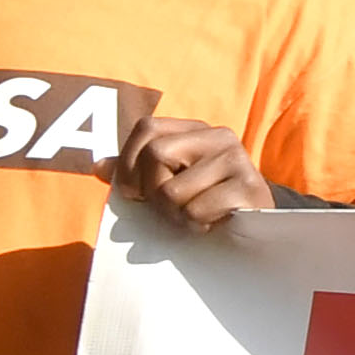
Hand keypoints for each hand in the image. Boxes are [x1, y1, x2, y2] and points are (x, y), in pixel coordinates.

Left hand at [118, 114, 271, 232]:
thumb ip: (136, 172)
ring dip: (174, 215)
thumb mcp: (168, 182)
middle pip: (155, 154)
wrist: (256, 226)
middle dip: (152, 193)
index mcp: (196, 130)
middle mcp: (219, 136)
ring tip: (193, 216)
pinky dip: (195, 225)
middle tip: (169, 208)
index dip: (128, 162)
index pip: (147, 127)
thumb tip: (98, 166)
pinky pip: (196, 210)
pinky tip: (210, 222)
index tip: (135, 192)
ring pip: (171, 191)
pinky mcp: (249, 187)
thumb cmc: (203, 202)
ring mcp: (237, 159)